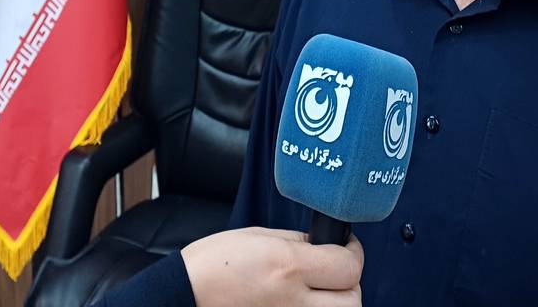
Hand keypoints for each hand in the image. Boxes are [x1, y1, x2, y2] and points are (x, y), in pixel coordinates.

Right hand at [182, 226, 362, 306]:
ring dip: (336, 304)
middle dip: (348, 283)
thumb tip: (325, 246)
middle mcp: (292, 302)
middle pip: (352, 300)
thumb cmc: (212, 265)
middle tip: (333, 272)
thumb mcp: (258, 238)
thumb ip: (298, 242)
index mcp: (287, 267)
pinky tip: (300, 302)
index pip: (349, 266)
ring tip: (318, 291)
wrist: (184, 297)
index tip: (345, 246)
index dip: (352, 252)